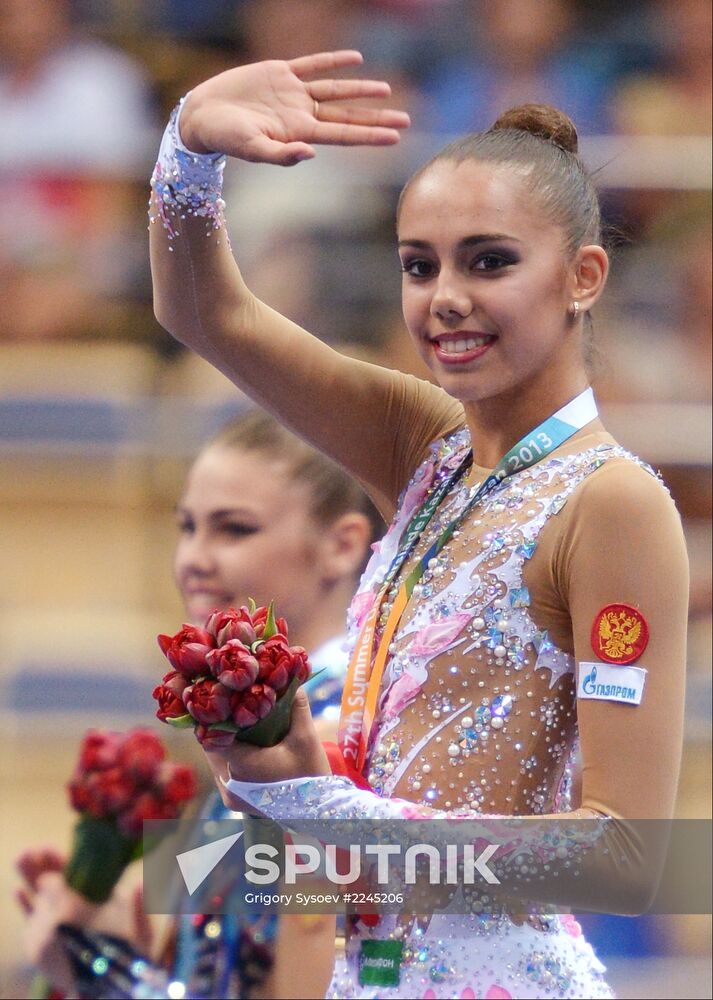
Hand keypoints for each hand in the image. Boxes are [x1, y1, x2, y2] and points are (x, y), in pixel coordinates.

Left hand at [16, 850, 152, 989]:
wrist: (108, 991)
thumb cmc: (125, 954)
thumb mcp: (136, 925)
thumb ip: (137, 900)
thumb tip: (141, 882)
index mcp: (71, 909)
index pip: (52, 879)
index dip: (51, 861)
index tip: (47, 847)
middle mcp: (49, 922)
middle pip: (39, 887)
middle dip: (36, 867)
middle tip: (28, 850)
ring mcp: (40, 938)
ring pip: (34, 903)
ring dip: (30, 882)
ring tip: (23, 859)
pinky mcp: (37, 953)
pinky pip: (27, 924)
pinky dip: (23, 906)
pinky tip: (16, 891)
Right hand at [180, 49, 409, 164]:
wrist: (203, 115)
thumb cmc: (226, 138)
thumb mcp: (253, 149)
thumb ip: (281, 155)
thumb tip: (311, 154)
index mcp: (300, 133)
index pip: (344, 135)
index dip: (371, 135)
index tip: (397, 137)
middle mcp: (301, 114)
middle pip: (347, 117)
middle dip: (376, 119)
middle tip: (406, 121)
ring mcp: (292, 93)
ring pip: (334, 90)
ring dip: (360, 90)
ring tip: (386, 90)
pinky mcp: (279, 73)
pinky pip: (312, 65)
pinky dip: (332, 61)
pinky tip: (355, 59)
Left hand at [203, 688, 330, 810]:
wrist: (319, 814)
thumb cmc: (311, 776)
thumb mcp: (306, 737)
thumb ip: (297, 706)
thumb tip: (292, 680)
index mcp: (241, 766)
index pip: (213, 735)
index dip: (218, 716)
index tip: (228, 698)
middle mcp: (228, 784)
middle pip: (212, 746)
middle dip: (222, 727)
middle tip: (234, 706)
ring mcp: (230, 796)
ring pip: (217, 760)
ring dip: (226, 743)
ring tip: (240, 723)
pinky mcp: (235, 802)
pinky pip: (224, 773)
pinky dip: (232, 758)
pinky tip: (246, 745)